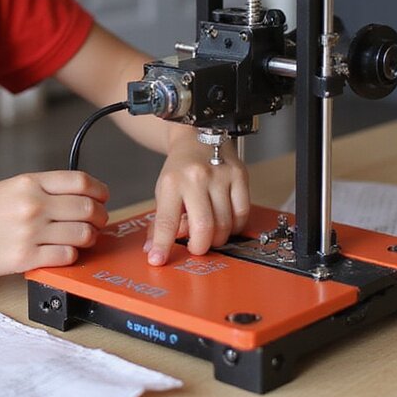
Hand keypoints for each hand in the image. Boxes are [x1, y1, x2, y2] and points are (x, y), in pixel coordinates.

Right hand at [0, 170, 108, 277]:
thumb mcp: (9, 187)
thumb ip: (41, 189)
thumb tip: (76, 196)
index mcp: (30, 182)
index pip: (81, 181)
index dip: (100, 191)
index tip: (103, 197)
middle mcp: (34, 204)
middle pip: (88, 208)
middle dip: (100, 217)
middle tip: (98, 222)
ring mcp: (30, 232)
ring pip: (82, 234)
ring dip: (89, 238)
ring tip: (83, 239)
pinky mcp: (25, 259)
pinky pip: (66, 257)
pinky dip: (71, 255)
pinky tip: (63, 253)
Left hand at [144, 131, 249, 265]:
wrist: (196, 137)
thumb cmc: (179, 168)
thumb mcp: (163, 191)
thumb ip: (161, 221)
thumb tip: (154, 249)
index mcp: (172, 182)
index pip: (166, 221)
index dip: (163, 245)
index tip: (158, 260)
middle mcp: (196, 177)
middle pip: (203, 227)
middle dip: (199, 246)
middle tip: (196, 247)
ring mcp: (220, 176)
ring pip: (225, 224)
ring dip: (217, 237)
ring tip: (210, 232)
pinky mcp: (239, 175)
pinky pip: (242, 213)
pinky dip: (234, 226)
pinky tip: (225, 222)